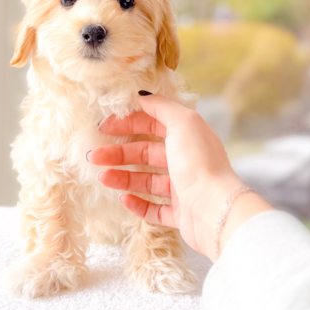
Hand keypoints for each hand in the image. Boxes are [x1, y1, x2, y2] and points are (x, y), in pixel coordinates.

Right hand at [88, 94, 271, 259]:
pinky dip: (138, 203)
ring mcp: (184, 189)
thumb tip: (142, 94)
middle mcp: (187, 160)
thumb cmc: (199, 163)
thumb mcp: (183, 123)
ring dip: (123, 178)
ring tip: (102, 178)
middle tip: (94, 156)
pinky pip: (155, 208)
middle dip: (119, 153)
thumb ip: (162, 107)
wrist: (215, 209)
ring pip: (147, 181)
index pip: (154, 125)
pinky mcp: (181, 215)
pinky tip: (123, 198)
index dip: (129, 124)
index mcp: (188, 137)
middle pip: (147, 153)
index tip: (105, 127)